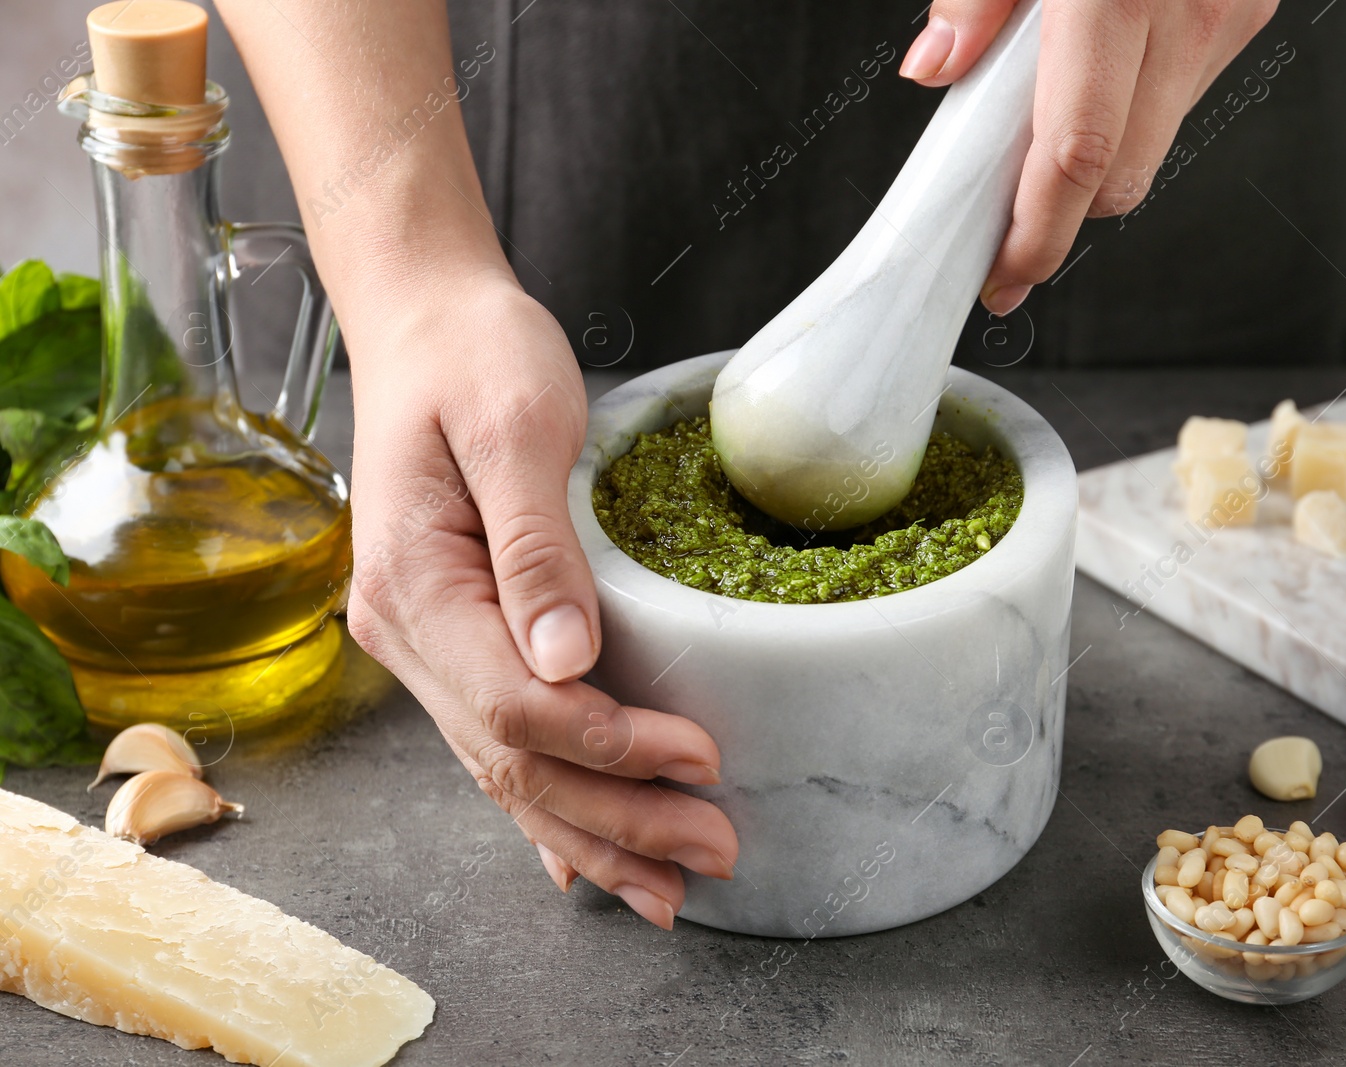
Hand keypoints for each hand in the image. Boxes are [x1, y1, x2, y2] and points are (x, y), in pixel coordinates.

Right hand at [344, 273, 738, 930]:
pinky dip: (547, 806)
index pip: (516, 704)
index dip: (610, 746)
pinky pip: (498, 743)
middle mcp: (406, 632)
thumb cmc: (474, 358)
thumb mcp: (515, 429)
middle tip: (714, 851)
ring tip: (669, 886)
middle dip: (617, 818)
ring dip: (591, 833)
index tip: (699, 761)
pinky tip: (584, 860)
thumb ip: (536, 548)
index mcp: (416, 585)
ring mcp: (425, 644)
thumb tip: (568, 661)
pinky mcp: (456, 637)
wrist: (425, 323)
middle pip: (514, 761)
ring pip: (505, 770)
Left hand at [900, 0, 1278, 313]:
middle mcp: (1188, 13)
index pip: (1077, 154)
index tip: (1001, 274)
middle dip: (1059, 218)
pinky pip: (1179, 99)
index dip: (1037, 231)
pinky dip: (1130, 114)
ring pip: (1154, 146)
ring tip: (1036, 148)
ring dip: (1094, 167)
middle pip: (1123, 176)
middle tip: (1003, 235)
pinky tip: (1093, 86)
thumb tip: (935, 70)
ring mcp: (1227, 15)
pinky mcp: (1244, 10)